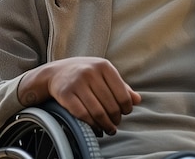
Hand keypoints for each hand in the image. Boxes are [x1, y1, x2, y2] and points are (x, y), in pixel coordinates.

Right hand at [17, 56, 140, 135]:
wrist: (56, 72)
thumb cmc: (85, 74)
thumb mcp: (103, 74)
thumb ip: (121, 86)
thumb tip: (138, 100)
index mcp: (103, 66)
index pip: (123, 95)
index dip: (126, 109)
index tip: (124, 113)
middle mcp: (90, 72)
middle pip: (111, 106)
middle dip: (115, 119)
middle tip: (114, 124)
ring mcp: (77, 82)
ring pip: (98, 113)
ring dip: (106, 125)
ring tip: (108, 129)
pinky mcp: (66, 94)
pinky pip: (83, 115)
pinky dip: (92, 125)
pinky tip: (95, 127)